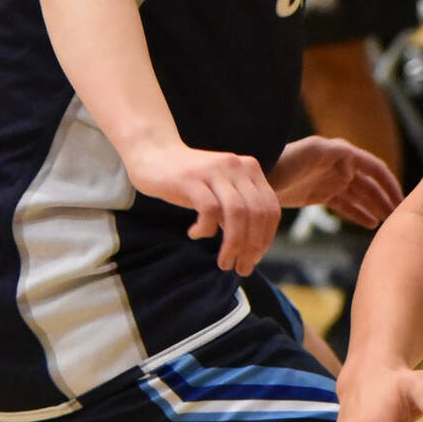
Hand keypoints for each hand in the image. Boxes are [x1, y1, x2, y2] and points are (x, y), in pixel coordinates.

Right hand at [123, 140, 282, 273]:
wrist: (152, 153)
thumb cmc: (190, 180)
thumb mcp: (222, 192)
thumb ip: (240, 211)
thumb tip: (253, 248)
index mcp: (250, 169)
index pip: (270, 208)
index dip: (266, 238)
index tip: (254, 259)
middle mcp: (236, 167)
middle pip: (257, 213)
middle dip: (252, 247)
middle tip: (241, 267)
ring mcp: (214, 171)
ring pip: (237, 214)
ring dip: (233, 244)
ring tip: (224, 262)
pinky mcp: (191, 178)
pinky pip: (209, 210)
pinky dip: (206, 229)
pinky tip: (195, 233)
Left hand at [269, 135, 402, 227]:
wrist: (258, 176)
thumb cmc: (283, 161)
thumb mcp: (311, 151)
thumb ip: (336, 153)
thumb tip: (354, 162)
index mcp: (342, 153)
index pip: (375, 168)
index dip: (390, 183)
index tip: (403, 200)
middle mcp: (341, 166)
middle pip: (371, 185)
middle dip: (386, 199)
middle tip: (400, 217)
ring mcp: (332, 181)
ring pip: (361, 196)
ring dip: (376, 207)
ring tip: (389, 222)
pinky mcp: (322, 195)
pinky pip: (346, 205)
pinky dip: (359, 214)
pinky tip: (371, 224)